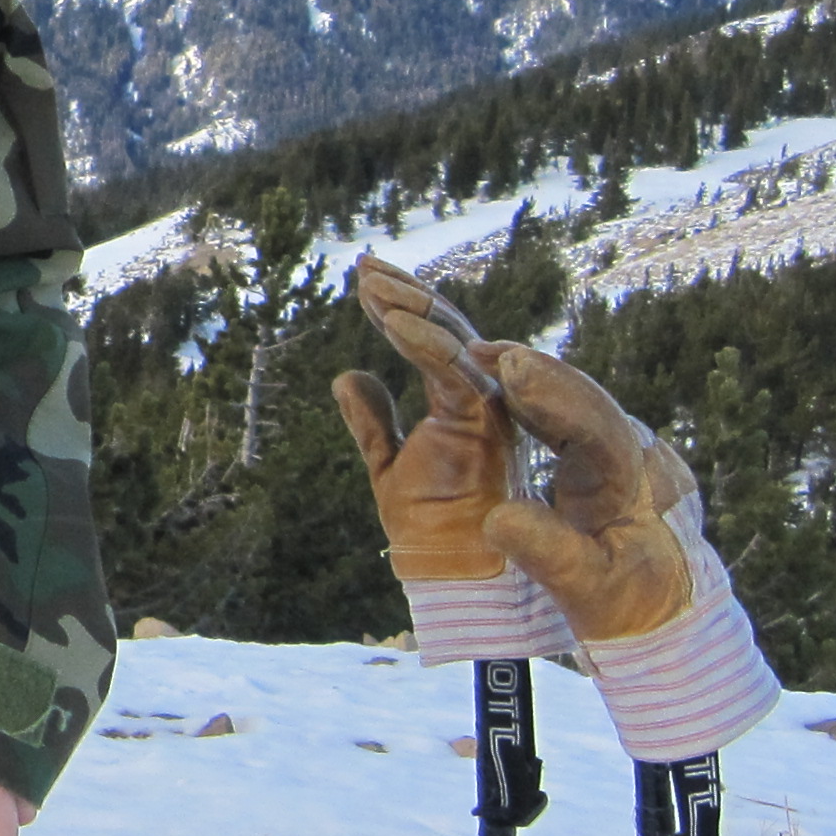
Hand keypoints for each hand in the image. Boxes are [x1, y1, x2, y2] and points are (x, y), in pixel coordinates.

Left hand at [331, 255, 522, 582]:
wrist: (448, 569)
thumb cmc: (428, 523)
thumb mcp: (385, 462)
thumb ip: (371, 419)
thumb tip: (347, 375)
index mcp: (464, 401)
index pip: (435, 339)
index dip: (400, 306)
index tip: (364, 277)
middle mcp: (484, 397)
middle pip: (447, 327)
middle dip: (404, 290)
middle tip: (363, 265)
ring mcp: (487, 407)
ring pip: (452, 339)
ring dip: (408, 306)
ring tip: (367, 283)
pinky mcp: (482, 424)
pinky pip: (451, 371)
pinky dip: (421, 342)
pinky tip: (389, 320)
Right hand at [475, 341, 702, 645]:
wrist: (671, 614)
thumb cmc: (628, 608)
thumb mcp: (588, 592)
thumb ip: (546, 552)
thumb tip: (497, 518)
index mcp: (636, 486)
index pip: (594, 424)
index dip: (550, 392)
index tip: (507, 366)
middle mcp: (640, 455)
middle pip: (585, 397)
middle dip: (532, 370)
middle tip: (476, 347)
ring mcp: (631, 449)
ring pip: (579, 398)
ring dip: (531, 376)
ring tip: (478, 355)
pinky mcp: (615, 453)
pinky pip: (575, 411)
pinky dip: (537, 395)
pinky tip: (503, 384)